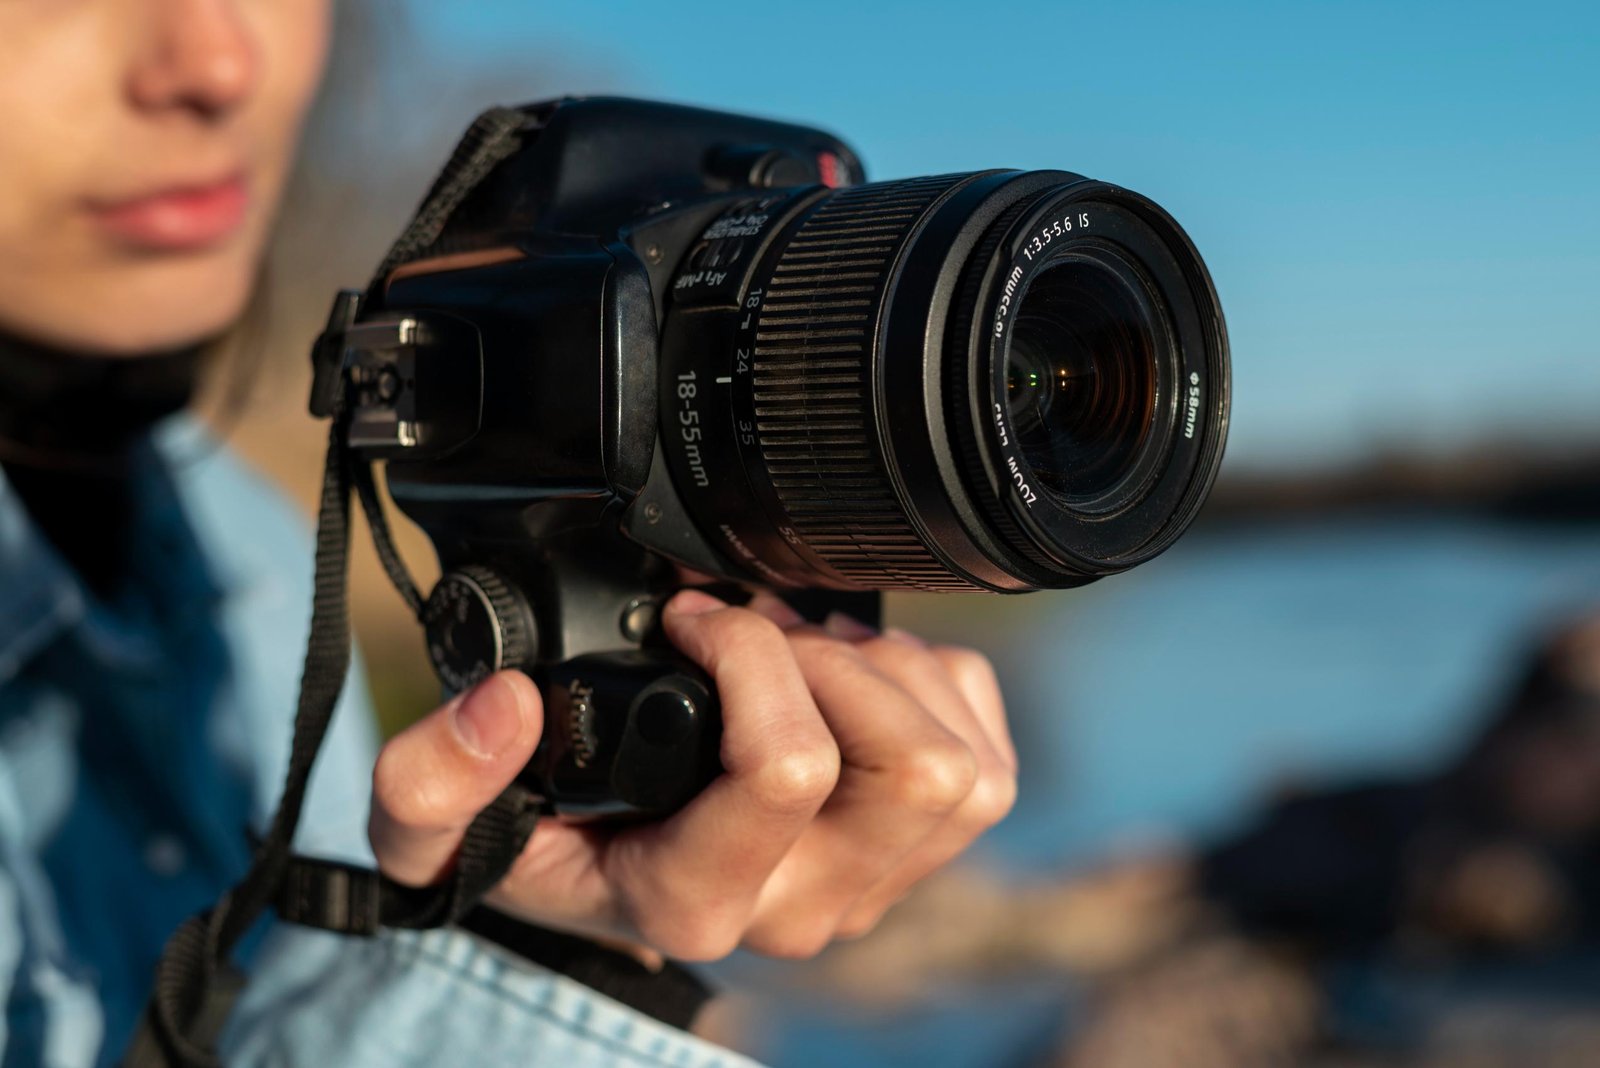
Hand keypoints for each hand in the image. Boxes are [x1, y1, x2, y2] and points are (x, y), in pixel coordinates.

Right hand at [368, 589, 1016, 960]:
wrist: (597, 881)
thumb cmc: (536, 841)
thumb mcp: (432, 831)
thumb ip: (433, 779)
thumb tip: (511, 704)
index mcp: (695, 898)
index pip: (787, 769)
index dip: (744, 654)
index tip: (687, 617)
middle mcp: (801, 907)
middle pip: (915, 771)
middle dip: (839, 663)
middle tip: (762, 629)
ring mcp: (871, 886)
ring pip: (963, 766)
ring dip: (889, 677)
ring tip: (803, 652)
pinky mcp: (921, 852)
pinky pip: (985, 749)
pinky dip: (933, 688)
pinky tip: (855, 679)